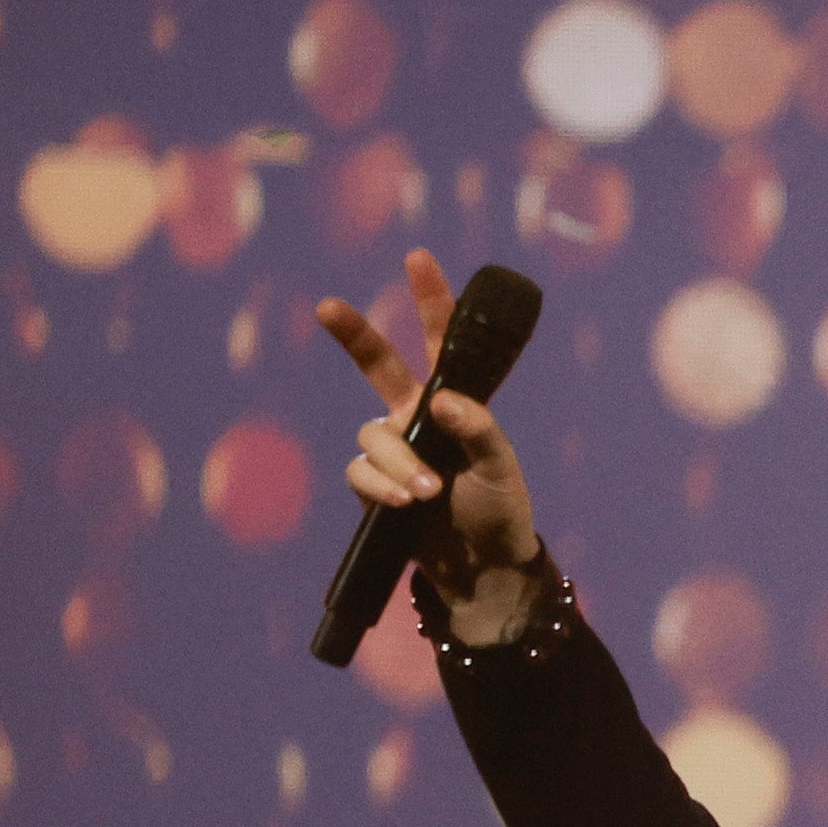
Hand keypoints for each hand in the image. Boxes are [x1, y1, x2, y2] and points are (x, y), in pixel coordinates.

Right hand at [314, 250, 548, 638]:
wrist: (482, 567)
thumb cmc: (499, 511)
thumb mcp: (500, 467)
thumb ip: (477, 429)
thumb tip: (442, 400)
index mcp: (454, 403)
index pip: (442, 345)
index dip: (431, 302)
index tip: (418, 259)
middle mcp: (417, 416)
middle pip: (376, 364)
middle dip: (352, 334)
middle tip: (327, 306)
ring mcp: (393, 448)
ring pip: (373, 435)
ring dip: (400, 462)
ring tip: (430, 492)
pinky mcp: (374, 483)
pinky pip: (361, 471)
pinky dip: (383, 485)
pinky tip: (408, 504)